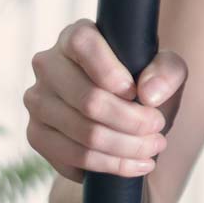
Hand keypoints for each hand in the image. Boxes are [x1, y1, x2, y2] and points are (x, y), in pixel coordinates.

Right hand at [24, 18, 186, 182]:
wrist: (128, 117)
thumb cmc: (146, 82)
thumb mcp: (168, 70)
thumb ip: (167, 72)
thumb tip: (148, 94)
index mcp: (76, 36)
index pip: (82, 45)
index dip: (111, 72)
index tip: (136, 93)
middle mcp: (48, 64)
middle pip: (88, 99)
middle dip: (132, 121)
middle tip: (158, 129)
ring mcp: (37, 100)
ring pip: (83, 132)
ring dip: (126, 147)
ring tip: (153, 148)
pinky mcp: (36, 134)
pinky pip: (72, 157)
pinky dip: (109, 165)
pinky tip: (134, 165)